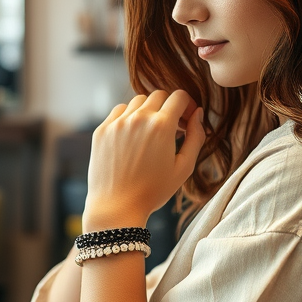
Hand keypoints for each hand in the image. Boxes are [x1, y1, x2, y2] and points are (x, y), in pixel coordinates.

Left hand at [84, 90, 205, 231]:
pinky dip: (129, 117)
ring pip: (138, 101)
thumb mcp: (184, 167)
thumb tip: (198, 113)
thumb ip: (196, 136)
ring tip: (151, 133)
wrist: (117, 207)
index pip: (179, 96)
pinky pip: (119, 111)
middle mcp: (138, 118)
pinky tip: (133, 136)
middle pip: (159, 95)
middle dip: (169, 107)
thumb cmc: (153, 191)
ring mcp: (117, 122)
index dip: (188, 105)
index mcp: (162, 126)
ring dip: (149, 110)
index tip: (187, 120)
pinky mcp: (102, 130)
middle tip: (172, 128)